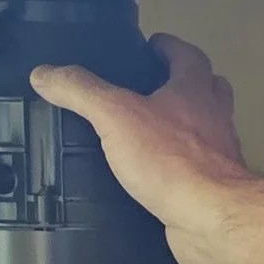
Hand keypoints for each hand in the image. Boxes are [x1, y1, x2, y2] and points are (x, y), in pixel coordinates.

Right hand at [29, 35, 249, 263]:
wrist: (210, 218)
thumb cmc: (170, 160)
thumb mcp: (115, 116)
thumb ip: (81, 92)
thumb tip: (43, 73)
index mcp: (195, 91)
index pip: (189, 56)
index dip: (170, 47)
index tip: (153, 45)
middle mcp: (214, 118)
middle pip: (209, 89)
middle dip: (185, 83)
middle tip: (155, 86)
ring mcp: (219, 156)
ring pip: (207, 130)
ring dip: (185, 125)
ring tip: (150, 131)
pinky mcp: (213, 190)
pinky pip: (197, 170)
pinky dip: (179, 167)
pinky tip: (156, 177)